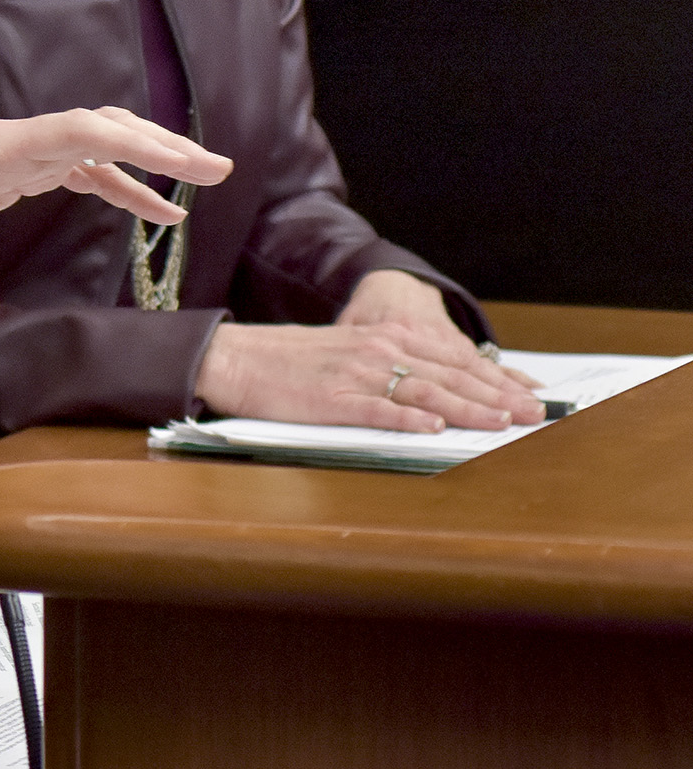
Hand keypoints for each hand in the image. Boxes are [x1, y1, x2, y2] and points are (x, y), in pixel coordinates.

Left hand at [0, 109, 231, 332]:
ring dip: (152, 160)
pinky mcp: (23, 170)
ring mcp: (24, 153)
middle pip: (102, 129)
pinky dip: (125, 186)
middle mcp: (18, 142)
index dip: (126, 140)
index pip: (74, 132)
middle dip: (160, 145)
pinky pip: (86, 169)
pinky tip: (158, 212)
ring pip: (100, 144)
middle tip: (216, 167)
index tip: (173, 156)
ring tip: (206, 180)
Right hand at [195, 276, 543, 432]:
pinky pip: (377, 410)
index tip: (528, 396)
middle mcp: (376, 351)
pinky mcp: (332, 399)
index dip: (494, 380)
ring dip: (466, 409)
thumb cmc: (289, 361)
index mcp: (382, 338)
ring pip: (423, 393)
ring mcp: (355, 375)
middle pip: (448, 376)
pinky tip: (434, 430)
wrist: (235, 358)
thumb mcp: (346, 352)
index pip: (452, 361)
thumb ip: (388, 365)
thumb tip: (433, 395)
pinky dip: (409, 420)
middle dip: (496, 396)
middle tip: (534, 413)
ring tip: (500, 423)